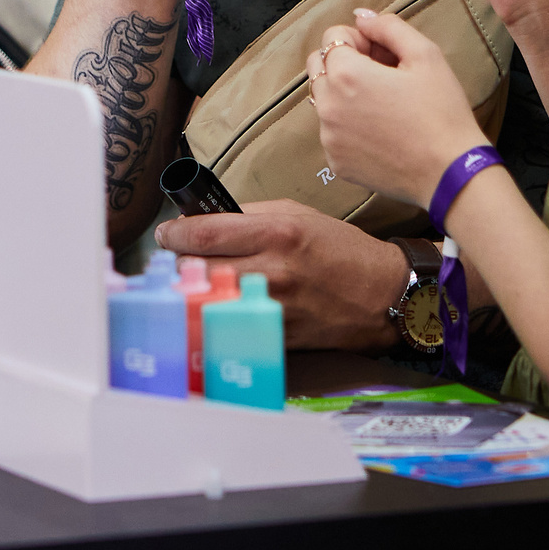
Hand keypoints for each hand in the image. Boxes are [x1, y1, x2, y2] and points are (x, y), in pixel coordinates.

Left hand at [155, 200, 410, 350]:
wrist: (381, 295)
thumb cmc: (341, 250)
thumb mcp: (299, 215)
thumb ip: (251, 215)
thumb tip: (208, 220)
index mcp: (277, 233)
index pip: (205, 233)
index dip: (174, 234)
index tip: (166, 234)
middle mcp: (272, 270)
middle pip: (198, 268)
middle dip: (180, 262)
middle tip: (179, 259)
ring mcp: (273, 306)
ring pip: (208, 299)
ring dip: (195, 291)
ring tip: (196, 283)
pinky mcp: (277, 335)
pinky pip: (232, 325)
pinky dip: (217, 316)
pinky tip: (216, 307)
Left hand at [310, 8, 483, 204]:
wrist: (449, 173)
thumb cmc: (441, 112)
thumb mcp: (425, 55)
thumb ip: (388, 26)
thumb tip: (361, 16)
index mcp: (345, 74)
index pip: (333, 36)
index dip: (361, 39)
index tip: (386, 55)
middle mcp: (327, 105)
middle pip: (319, 65)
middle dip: (345, 61)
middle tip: (382, 75)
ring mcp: (328, 137)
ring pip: (325, 99)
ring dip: (346, 93)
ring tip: (385, 105)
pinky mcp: (336, 162)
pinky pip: (333, 131)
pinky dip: (349, 125)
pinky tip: (382, 131)